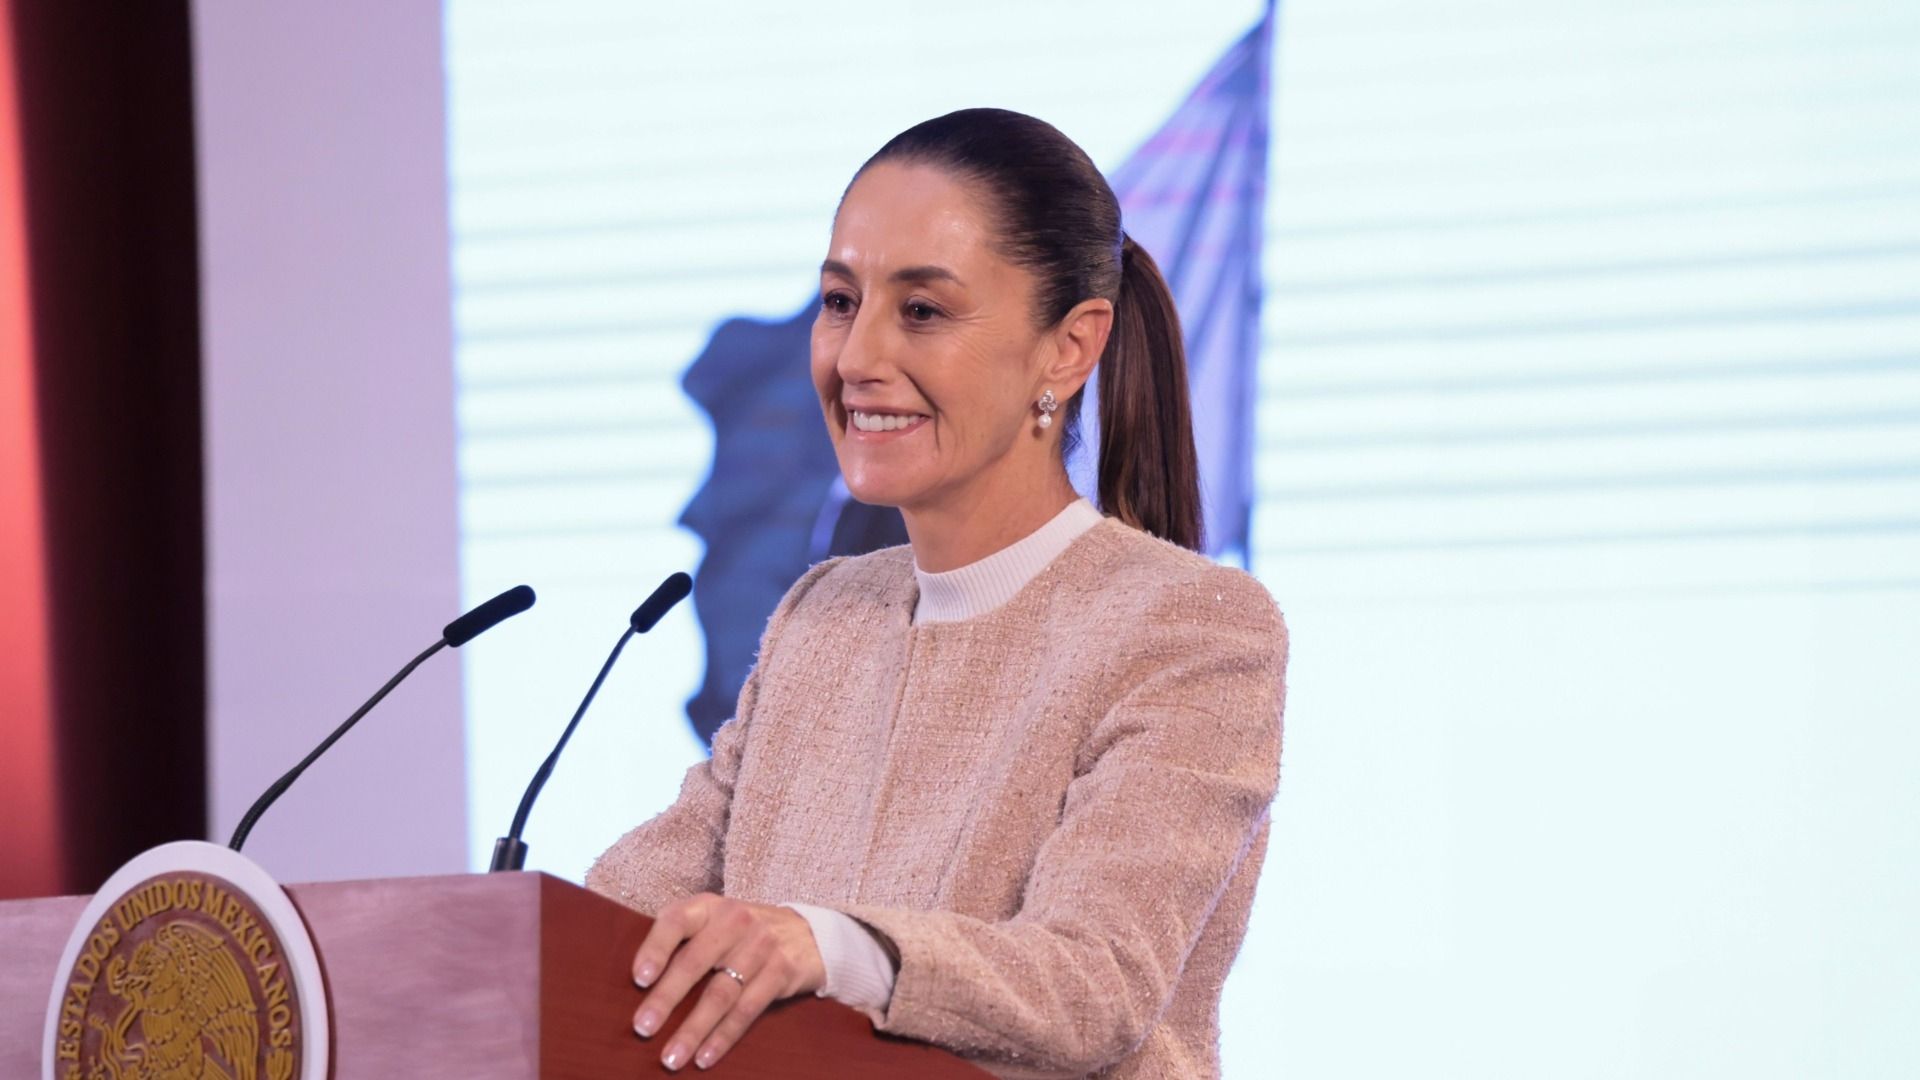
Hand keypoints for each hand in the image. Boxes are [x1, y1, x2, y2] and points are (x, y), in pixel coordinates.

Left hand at [631, 892, 825, 1070]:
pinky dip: (723, 1036)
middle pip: (696, 962)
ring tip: (671, 1057)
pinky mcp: (782, 972)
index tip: (638, 979)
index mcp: (710, 907)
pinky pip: (747, 1010)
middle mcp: (736, 921)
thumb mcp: (715, 922)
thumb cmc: (741, 934)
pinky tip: (704, 1057)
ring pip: (721, 994)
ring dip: (693, 1029)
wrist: (807, 933)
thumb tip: (637, 985)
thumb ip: (683, 941)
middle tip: (643, 1028)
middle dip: (666, 998)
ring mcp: (762, 946)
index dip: (655, 948)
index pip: (677, 920)